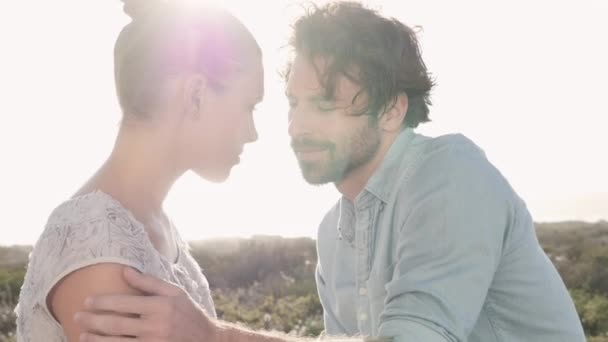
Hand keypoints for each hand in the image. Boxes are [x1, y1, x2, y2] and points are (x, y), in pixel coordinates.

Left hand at [75, 267, 217, 341]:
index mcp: (160, 306)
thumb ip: (149, 282)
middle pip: (115, 324)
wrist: (208, 340)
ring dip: (96, 339)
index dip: (102, 302)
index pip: (124, 303)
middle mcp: (156, 326)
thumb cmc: (189, 313)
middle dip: (93, 320)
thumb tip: (125, 271)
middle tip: (77, 316)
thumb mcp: (175, 293)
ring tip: (82, 334)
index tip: (87, 301)